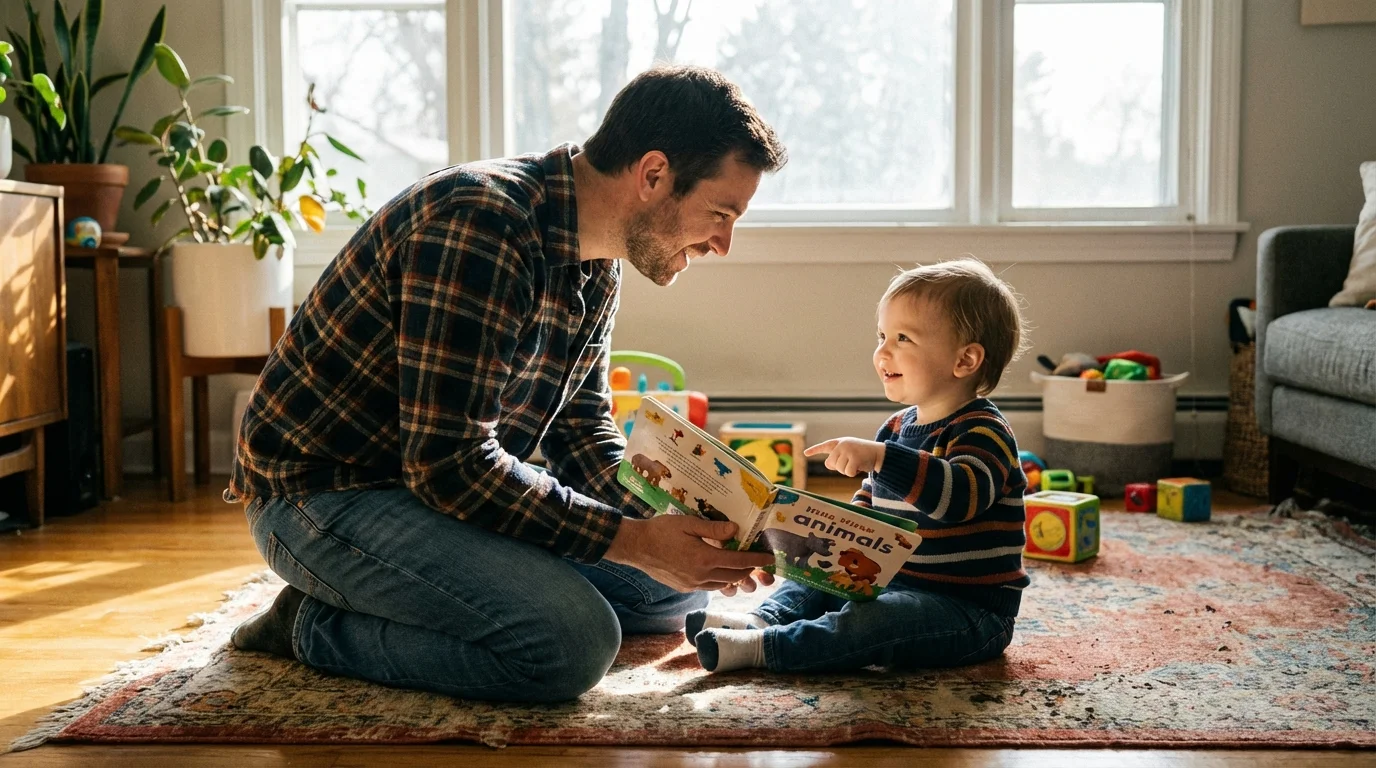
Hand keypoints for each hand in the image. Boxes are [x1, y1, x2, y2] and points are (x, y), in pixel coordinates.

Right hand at [603, 515, 775, 592]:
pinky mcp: (684, 587)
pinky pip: (709, 587)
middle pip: (734, 576)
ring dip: (734, 577)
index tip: (770, 558)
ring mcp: (692, 584)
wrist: (636, 547)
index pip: (739, 562)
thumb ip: (713, 529)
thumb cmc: (661, 531)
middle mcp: (701, 576)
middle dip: (749, 570)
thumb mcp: (688, 524)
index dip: (757, 560)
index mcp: (704, 559)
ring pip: (722, 584)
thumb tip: (736, 530)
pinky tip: (719, 572)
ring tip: (742, 568)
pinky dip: (719, 581)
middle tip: (758, 562)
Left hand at [804, 437, 885, 476]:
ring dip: (848, 470)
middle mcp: (842, 444)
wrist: (880, 453)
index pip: (825, 446)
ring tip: (857, 463)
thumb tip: (828, 464)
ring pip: (839, 469)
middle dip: (840, 467)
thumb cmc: (864, 455)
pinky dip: (853, 473)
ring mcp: (848, 450)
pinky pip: (847, 472)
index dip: (814, 450)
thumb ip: (838, 457)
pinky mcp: (854, 458)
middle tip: (852, 463)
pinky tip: (860, 466)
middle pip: (830, 463)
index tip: (805, 453)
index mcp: (840, 442)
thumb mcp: (850, 453)